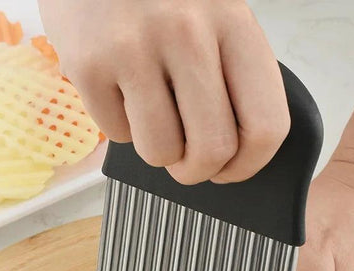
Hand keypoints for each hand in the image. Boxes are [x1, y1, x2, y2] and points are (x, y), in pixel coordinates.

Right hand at [38, 0, 289, 183]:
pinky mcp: (88, 64)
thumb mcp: (213, 15)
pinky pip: (116, 134)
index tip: (230, 170)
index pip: (265, 125)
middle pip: (212, 150)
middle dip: (197, 171)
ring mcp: (134, 48)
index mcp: (234, 24)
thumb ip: (231, 75)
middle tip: (186, 163)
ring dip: (157, 150)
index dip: (249, 164)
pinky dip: (119, 125)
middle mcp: (188, 35)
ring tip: (151, 118)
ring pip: (160, 152)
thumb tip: (232, 152)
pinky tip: (118, 92)